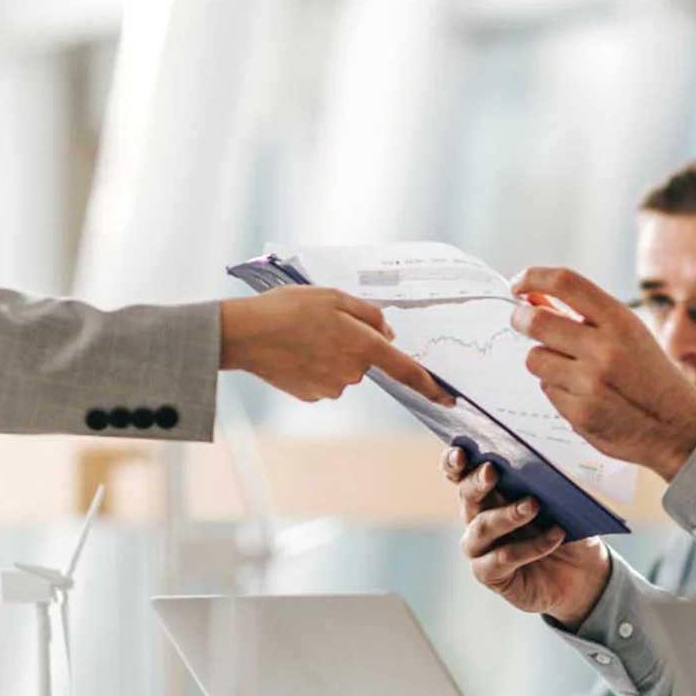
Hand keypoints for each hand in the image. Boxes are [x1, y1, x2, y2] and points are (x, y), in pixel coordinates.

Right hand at [220, 287, 452, 405]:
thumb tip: (389, 335)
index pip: (407, 370)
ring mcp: (331, 387)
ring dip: (330, 354)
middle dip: (351, 344)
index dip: (431, 385)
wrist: (245, 334)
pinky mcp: (311, 395)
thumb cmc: (288, 308)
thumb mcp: (334, 296)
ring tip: (300, 335)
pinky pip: (323, 379)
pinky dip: (313, 366)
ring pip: (343, 369)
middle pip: (365, 360)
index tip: (449, 398)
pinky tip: (293, 351)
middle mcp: (352, 372)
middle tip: (320, 323)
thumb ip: (369, 315)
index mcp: (363, 345)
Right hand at [445, 447, 610, 627]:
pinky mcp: (489, 573)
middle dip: (476, 482)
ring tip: (533, 505)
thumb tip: (543, 462)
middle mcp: (477, 518)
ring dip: (506, 515)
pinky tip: (555, 536)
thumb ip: (544, 484)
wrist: (582, 574)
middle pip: (466, 496)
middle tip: (491, 471)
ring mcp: (480, 548)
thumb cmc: (566, 529)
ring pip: (481, 528)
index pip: (461, 473)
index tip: (461, 453)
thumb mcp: (560, 502)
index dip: (453, 462)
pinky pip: (503, 557)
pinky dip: (530, 546)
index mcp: (488, 493)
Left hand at [507, 269, 695, 478]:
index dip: (533, 277)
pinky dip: (558, 389)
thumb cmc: (650, 375)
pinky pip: (547, 390)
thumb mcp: (630, 334)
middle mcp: (604, 349)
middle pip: (535, 321)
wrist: (680, 428)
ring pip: (535, 358)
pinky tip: (584, 395)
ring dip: (543, 360)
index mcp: (620, 321)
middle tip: (521, 319)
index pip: (565, 283)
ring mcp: (590, 383)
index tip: (519, 283)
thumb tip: (534, 299)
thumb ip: (587, 316)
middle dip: (519, 317)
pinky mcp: (580, 414)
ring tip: (568, 367)